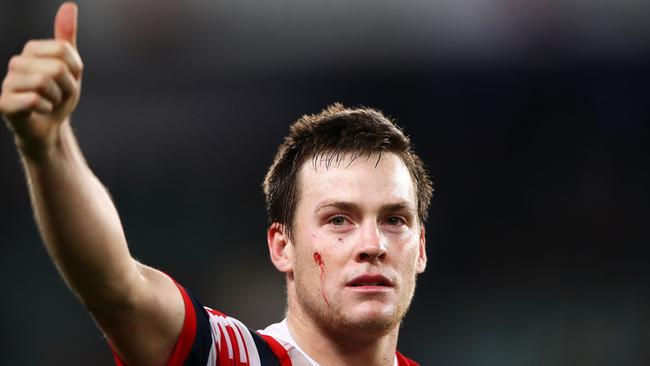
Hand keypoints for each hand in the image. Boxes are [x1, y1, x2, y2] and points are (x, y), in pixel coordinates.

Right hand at [0, 2, 82, 155]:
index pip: (64, 51)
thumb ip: (67, 39)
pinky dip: (47, 109)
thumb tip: (70, 5)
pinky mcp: (4, 103)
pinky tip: (41, 111)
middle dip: (67, 88)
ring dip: (57, 99)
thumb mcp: (70, 67)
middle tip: (60, 96)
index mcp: (31, 50)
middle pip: (56, 68)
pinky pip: (35, 100)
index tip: (68, 80)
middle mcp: (16, 62)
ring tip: (50, 103)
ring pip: (45, 83)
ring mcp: (8, 82)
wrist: (49, 127)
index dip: (74, 70)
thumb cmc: (58, 96)